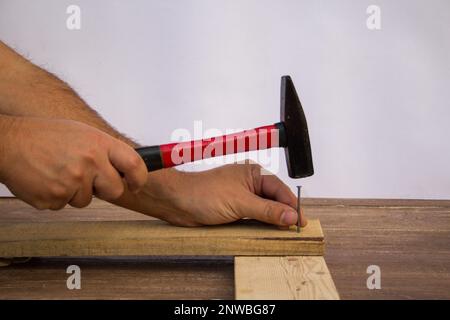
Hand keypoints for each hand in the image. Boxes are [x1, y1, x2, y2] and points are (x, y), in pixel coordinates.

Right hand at [0, 116, 147, 209]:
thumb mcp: (81, 133)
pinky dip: (57, 196)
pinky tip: (46, 179)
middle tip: (89, 179)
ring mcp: (72, 182)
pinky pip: (64, 205)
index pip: (134, 165)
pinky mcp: (55, 198)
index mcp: (99, 143)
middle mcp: (90, 162)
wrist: (7, 143)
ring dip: (75, 192)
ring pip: (86, 200)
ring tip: (58, 172)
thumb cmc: (43, 135)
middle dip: (105, 189)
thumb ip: (104, 150)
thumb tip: (125, 168)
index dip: (139, 178)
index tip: (136, 184)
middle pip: (114, 191)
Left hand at [113, 163, 306, 227]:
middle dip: (284, 214)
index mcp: (254, 174)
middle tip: (296, 230)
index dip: (292, 205)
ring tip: (285, 233)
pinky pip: (254, 218)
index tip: (301, 221)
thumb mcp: (240, 202)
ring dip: (273, 221)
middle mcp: (250, 184)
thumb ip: (266, 210)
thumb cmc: (204, 193)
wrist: (178, 202)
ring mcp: (242, 198)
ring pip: (265, 210)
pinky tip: (268, 233)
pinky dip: (262, 225)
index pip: (280, 190)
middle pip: (275, 200)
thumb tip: (290, 216)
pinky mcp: (235, 210)